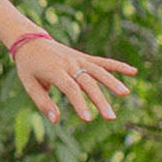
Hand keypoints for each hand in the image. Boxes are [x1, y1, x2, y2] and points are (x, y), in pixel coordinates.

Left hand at [14, 38, 136, 124]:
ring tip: (125, 94)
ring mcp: (78, 59)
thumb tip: (56, 120)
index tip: (88, 120)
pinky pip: (102, 61)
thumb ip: (43, 102)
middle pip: (88, 83)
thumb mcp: (29, 84)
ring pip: (98, 70)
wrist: (29, 40)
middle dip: (100, 100)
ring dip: (113, 82)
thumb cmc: (28, 67)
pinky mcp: (83, 57)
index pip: (70, 89)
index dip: (80, 104)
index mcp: (55, 71)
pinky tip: (133, 72)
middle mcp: (69, 63)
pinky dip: (117, 66)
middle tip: (110, 117)